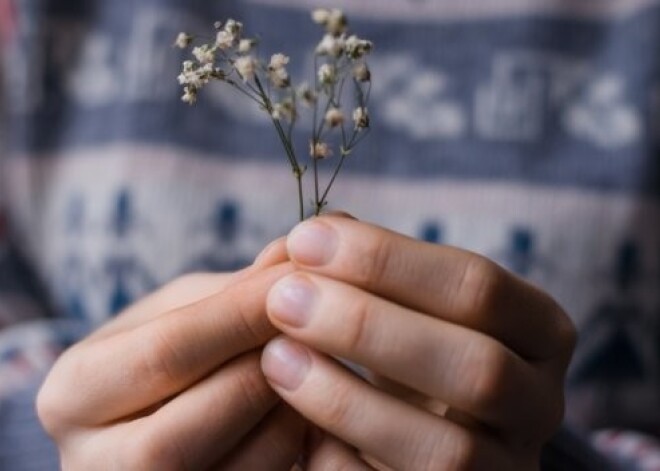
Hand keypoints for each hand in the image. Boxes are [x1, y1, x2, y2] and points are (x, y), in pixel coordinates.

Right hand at [37, 239, 306, 469]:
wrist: (142, 419)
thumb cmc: (161, 352)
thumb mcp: (180, 311)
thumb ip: (233, 290)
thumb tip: (297, 252)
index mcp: (73, 392)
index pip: (166, 352)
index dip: (241, 314)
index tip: (300, 275)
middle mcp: (91, 461)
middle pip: (189, 427)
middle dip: (265, 370)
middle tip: (319, 323)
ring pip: (235, 467)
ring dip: (290, 411)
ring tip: (320, 361)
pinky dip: (296, 443)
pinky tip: (312, 403)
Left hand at [260, 216, 576, 469]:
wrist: (418, 428)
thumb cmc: (410, 349)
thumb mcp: (409, 305)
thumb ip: (376, 274)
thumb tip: (314, 237)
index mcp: (539, 333)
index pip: (479, 286)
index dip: (388, 260)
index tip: (305, 240)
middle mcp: (540, 404)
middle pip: (477, 367)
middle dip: (368, 327)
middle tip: (284, 299)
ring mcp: (508, 467)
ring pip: (449, 451)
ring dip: (349, 400)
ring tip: (275, 357)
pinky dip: (342, 460)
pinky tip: (293, 426)